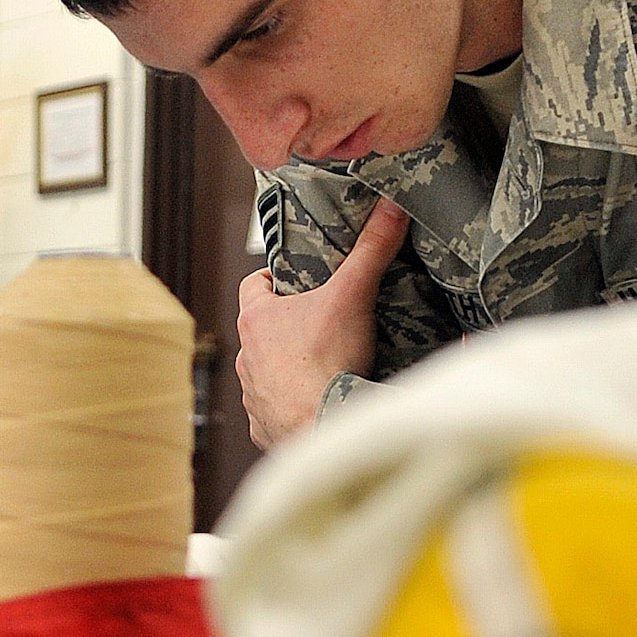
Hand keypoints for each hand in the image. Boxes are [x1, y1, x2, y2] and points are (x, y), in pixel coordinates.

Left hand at [236, 199, 409, 448]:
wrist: (323, 427)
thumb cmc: (326, 364)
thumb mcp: (353, 295)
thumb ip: (372, 250)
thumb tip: (390, 210)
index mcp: (256, 319)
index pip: (253, 284)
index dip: (274, 278)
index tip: (296, 277)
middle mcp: (246, 357)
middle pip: (264, 330)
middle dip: (290, 324)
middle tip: (324, 319)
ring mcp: (253, 394)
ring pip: (268, 371)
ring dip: (289, 367)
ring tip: (325, 363)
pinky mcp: (266, 426)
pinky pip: (275, 411)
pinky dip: (293, 406)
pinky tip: (318, 402)